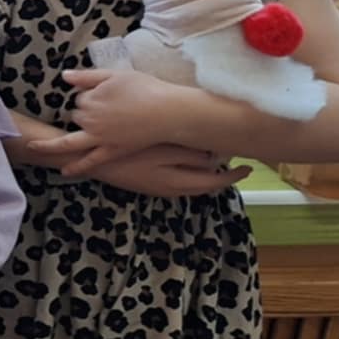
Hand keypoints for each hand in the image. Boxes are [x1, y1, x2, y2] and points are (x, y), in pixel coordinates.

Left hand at [57, 69, 186, 162]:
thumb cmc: (146, 89)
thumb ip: (88, 76)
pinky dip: (76, 167)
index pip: (80, 98)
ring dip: (52, 144)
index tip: (106, 95)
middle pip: (77, 116)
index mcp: (91, 99)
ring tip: (34, 146)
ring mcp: (99, 138)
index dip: (90, 95)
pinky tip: (64, 171)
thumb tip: (64, 76)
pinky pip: (90, 161)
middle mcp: (90, 119)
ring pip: (71, 139)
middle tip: (106, 111)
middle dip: (84, 114)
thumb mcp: (116, 75)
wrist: (169, 111)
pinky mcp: (111, 151)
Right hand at [66, 141, 248, 197]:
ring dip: (208, 176)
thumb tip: (215, 159)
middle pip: (205, 187)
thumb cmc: (126, 151)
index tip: (248, 167)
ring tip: (221, 164)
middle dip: (224, 178)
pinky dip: (193, 176)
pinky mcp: (149, 184)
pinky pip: (181, 183)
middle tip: (240, 166)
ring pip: (193, 186)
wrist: (90, 160)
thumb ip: (189, 156)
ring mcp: (158, 188)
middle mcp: (170, 189)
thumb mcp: (160, 150)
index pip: (213, 182)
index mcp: (175, 182)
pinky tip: (193, 163)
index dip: (233, 175)